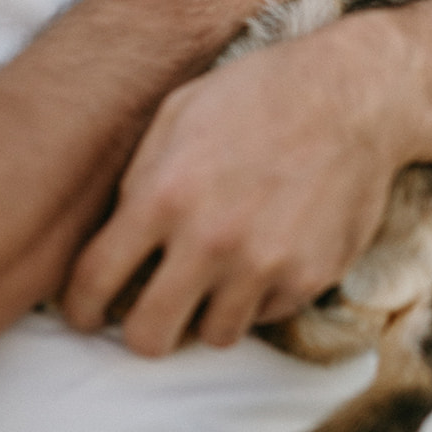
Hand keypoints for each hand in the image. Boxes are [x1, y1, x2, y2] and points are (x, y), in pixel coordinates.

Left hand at [60, 27, 399, 354]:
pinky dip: (259, 295)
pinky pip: (266, 315)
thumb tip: (113, 237)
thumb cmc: (258, 93)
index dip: (80, 308)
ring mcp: (263, 265)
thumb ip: (139, 177)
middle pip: (148, 337)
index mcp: (165, 194)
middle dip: (140, 331)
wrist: (351, 94)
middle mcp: (210, 240)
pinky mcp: (309, 278)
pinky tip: (267, 250)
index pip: (95, 281)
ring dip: (208, 312)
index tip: (86, 313)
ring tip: (219, 274)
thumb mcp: (178, 112)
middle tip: (151, 311)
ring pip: (213, 336)